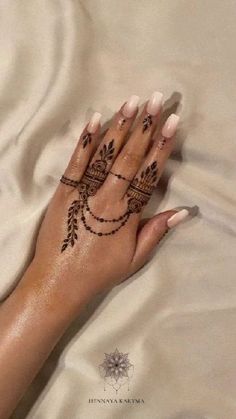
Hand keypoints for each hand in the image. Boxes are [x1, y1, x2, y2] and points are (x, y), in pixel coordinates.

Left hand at [25, 92, 188, 314]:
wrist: (59, 280)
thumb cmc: (99, 271)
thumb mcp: (134, 258)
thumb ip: (156, 232)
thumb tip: (181, 211)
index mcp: (127, 214)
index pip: (149, 173)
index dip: (162, 147)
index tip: (173, 123)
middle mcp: (108, 198)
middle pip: (130, 157)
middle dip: (146, 126)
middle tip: (158, 100)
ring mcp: (84, 192)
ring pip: (105, 154)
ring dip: (120, 126)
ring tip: (133, 102)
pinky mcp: (64, 191)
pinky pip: (77, 161)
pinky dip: (86, 140)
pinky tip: (95, 119)